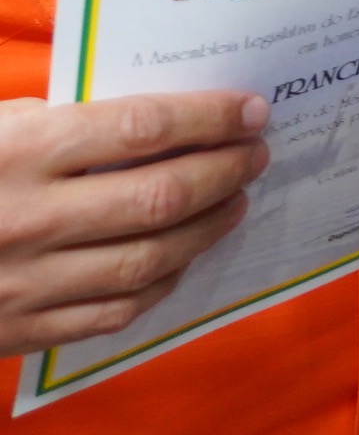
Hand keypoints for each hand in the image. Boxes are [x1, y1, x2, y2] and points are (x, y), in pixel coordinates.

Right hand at [0, 93, 267, 358]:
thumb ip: (66, 123)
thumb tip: (161, 119)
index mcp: (20, 151)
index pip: (142, 127)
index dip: (209, 117)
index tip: (251, 110)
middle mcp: (29, 217)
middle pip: (160, 196)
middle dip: (225, 171)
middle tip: (256, 155)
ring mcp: (27, 281)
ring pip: (150, 257)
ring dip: (208, 227)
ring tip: (235, 200)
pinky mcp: (21, 329)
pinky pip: (116, 309)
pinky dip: (163, 282)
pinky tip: (183, 257)